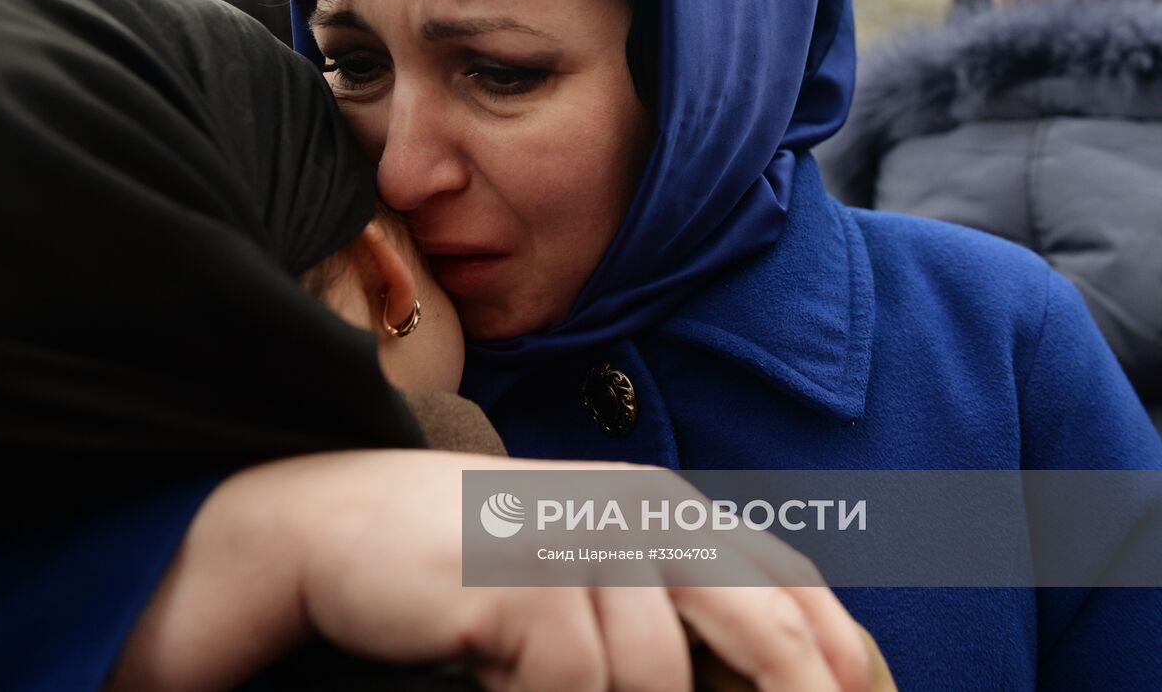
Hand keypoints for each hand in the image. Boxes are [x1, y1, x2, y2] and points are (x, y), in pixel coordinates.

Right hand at [111, 450, 874, 691]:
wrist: (340, 529)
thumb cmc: (473, 570)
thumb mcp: (587, 586)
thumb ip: (670, 621)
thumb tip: (787, 683)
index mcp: (672, 511)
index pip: (797, 596)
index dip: (845, 664)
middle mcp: (643, 513)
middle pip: (768, 638)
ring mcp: (583, 536)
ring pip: (649, 685)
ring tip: (532, 679)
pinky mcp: (523, 571)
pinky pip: (569, 685)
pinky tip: (490, 676)